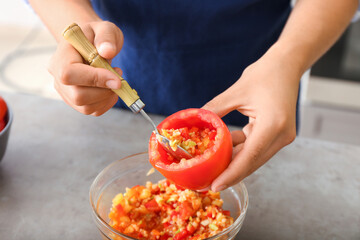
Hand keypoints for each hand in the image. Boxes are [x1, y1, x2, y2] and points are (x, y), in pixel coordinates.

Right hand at [48, 21, 123, 115]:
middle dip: (104, 91)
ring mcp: (65, 91)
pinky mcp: (75, 101)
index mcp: (61, 56)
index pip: (69, 74)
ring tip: (115, 80)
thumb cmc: (97, 36)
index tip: (117, 79)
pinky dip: (107, 103)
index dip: (94, 79)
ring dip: (107, 97)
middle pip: (77, 96)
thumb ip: (106, 37)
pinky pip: (92, 110)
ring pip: (85, 107)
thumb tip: (107, 52)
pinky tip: (111, 89)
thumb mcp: (105, 29)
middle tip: (118, 78)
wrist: (91, 44)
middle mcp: (57, 76)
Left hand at [203, 44, 299, 191]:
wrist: (287, 65)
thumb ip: (215, 110)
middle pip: (252, 162)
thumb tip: (196, 123)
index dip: (231, 174)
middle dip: (230, 173)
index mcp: (273, 125)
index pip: (249, 157)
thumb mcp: (235, 91)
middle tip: (209, 181)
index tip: (215, 186)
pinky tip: (225, 146)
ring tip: (212, 165)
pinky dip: (241, 148)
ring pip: (254, 157)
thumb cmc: (265, 74)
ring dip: (234, 160)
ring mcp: (282, 136)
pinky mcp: (278, 134)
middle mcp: (281, 136)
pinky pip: (257, 147)